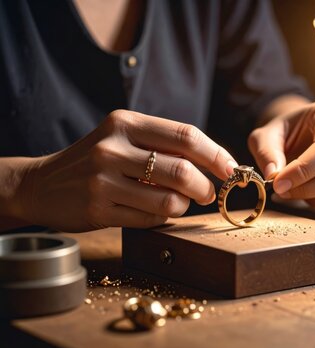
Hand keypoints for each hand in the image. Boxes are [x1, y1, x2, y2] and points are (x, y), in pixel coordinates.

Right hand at [15, 110, 237, 231]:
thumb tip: (214, 161)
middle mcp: (114, 147)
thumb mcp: (123, 138)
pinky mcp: (99, 209)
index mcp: (126, 123)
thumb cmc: (96, 160)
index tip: (230, 169)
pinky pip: (151, 218)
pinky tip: (156, 211)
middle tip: (208, 194)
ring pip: (170, 199)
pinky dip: (163, 217)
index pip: (186, 136)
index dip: (215, 154)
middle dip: (206, 187)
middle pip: (183, 170)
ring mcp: (104, 179)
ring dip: (184, 206)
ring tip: (180, 203)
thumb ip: (164, 145)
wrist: (43, 184)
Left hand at [248, 97, 314, 207]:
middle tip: (280, 189)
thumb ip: (266, 152)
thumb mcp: (264, 137)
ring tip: (291, 191)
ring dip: (313, 196)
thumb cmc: (283, 133)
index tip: (278, 184)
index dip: (303, 171)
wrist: (297, 136)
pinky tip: (307, 195)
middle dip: (305, 186)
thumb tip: (274, 175)